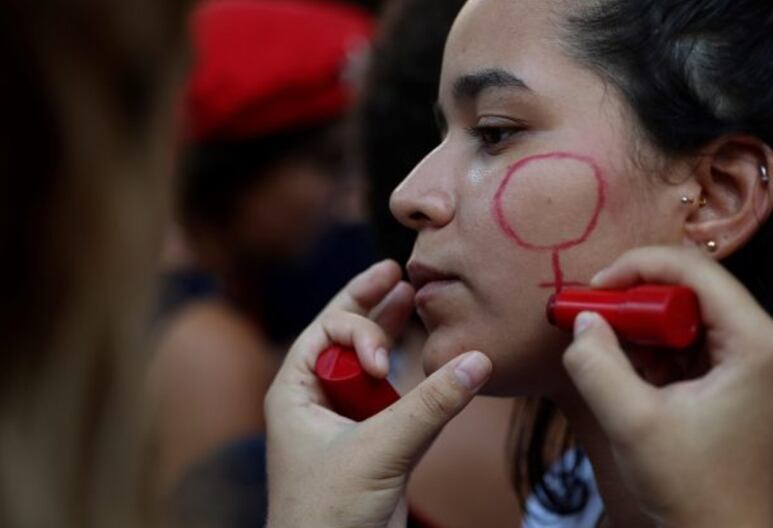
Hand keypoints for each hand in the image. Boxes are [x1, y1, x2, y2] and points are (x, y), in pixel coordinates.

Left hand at [265, 260, 492, 527]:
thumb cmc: (327, 517)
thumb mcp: (378, 452)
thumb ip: (430, 406)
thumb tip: (477, 361)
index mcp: (294, 392)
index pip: (326, 332)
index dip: (358, 329)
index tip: (381, 362)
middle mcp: (318, 400)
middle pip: (346, 337)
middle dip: (371, 305)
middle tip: (395, 270)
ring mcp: (347, 421)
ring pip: (372, 365)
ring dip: (392, 333)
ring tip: (410, 295)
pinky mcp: (375, 444)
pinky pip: (394, 397)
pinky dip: (412, 375)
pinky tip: (427, 351)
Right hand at [563, 246, 772, 527]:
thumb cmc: (693, 490)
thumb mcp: (633, 424)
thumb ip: (598, 366)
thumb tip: (581, 320)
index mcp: (755, 342)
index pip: (695, 269)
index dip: (638, 267)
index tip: (594, 291)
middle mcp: (758, 340)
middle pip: (689, 285)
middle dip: (634, 296)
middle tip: (592, 317)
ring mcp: (745, 358)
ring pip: (682, 311)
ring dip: (638, 322)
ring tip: (604, 348)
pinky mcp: (727, 376)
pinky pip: (681, 339)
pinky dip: (647, 346)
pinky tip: (623, 369)